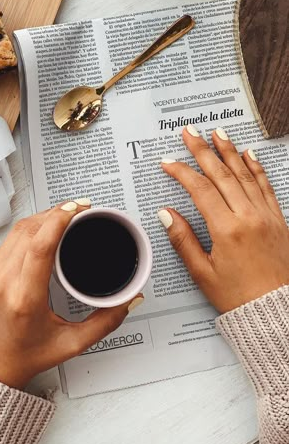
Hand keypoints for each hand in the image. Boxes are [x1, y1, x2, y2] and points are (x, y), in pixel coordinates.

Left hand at [0, 201, 141, 388]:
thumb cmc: (27, 356)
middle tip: (80, 208)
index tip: (78, 208)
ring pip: (17, 230)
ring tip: (65, 214)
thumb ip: (106, 321)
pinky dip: (29, 228)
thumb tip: (131, 299)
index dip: (59, 219)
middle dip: (56, 212)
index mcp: (24, 299)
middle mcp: (2, 282)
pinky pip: (8, 238)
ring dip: (42, 217)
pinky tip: (44, 228)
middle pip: (30, 230)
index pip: (40, 246)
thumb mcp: (72, 343)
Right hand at [159, 126, 288, 313]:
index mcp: (227, 230)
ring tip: (217, 133)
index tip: (167, 162)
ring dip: (229, 151)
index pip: (200, 190)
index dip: (181, 172)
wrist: (279, 311)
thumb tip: (166, 214)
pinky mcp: (278, 220)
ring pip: (245, 174)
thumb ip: (183, 240)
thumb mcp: (203, 273)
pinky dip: (257, 168)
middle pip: (222, 174)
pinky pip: (266, 186)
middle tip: (190, 132)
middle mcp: (249, 217)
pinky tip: (249, 154)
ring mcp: (266, 216)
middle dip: (203, 150)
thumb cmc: (240, 297)